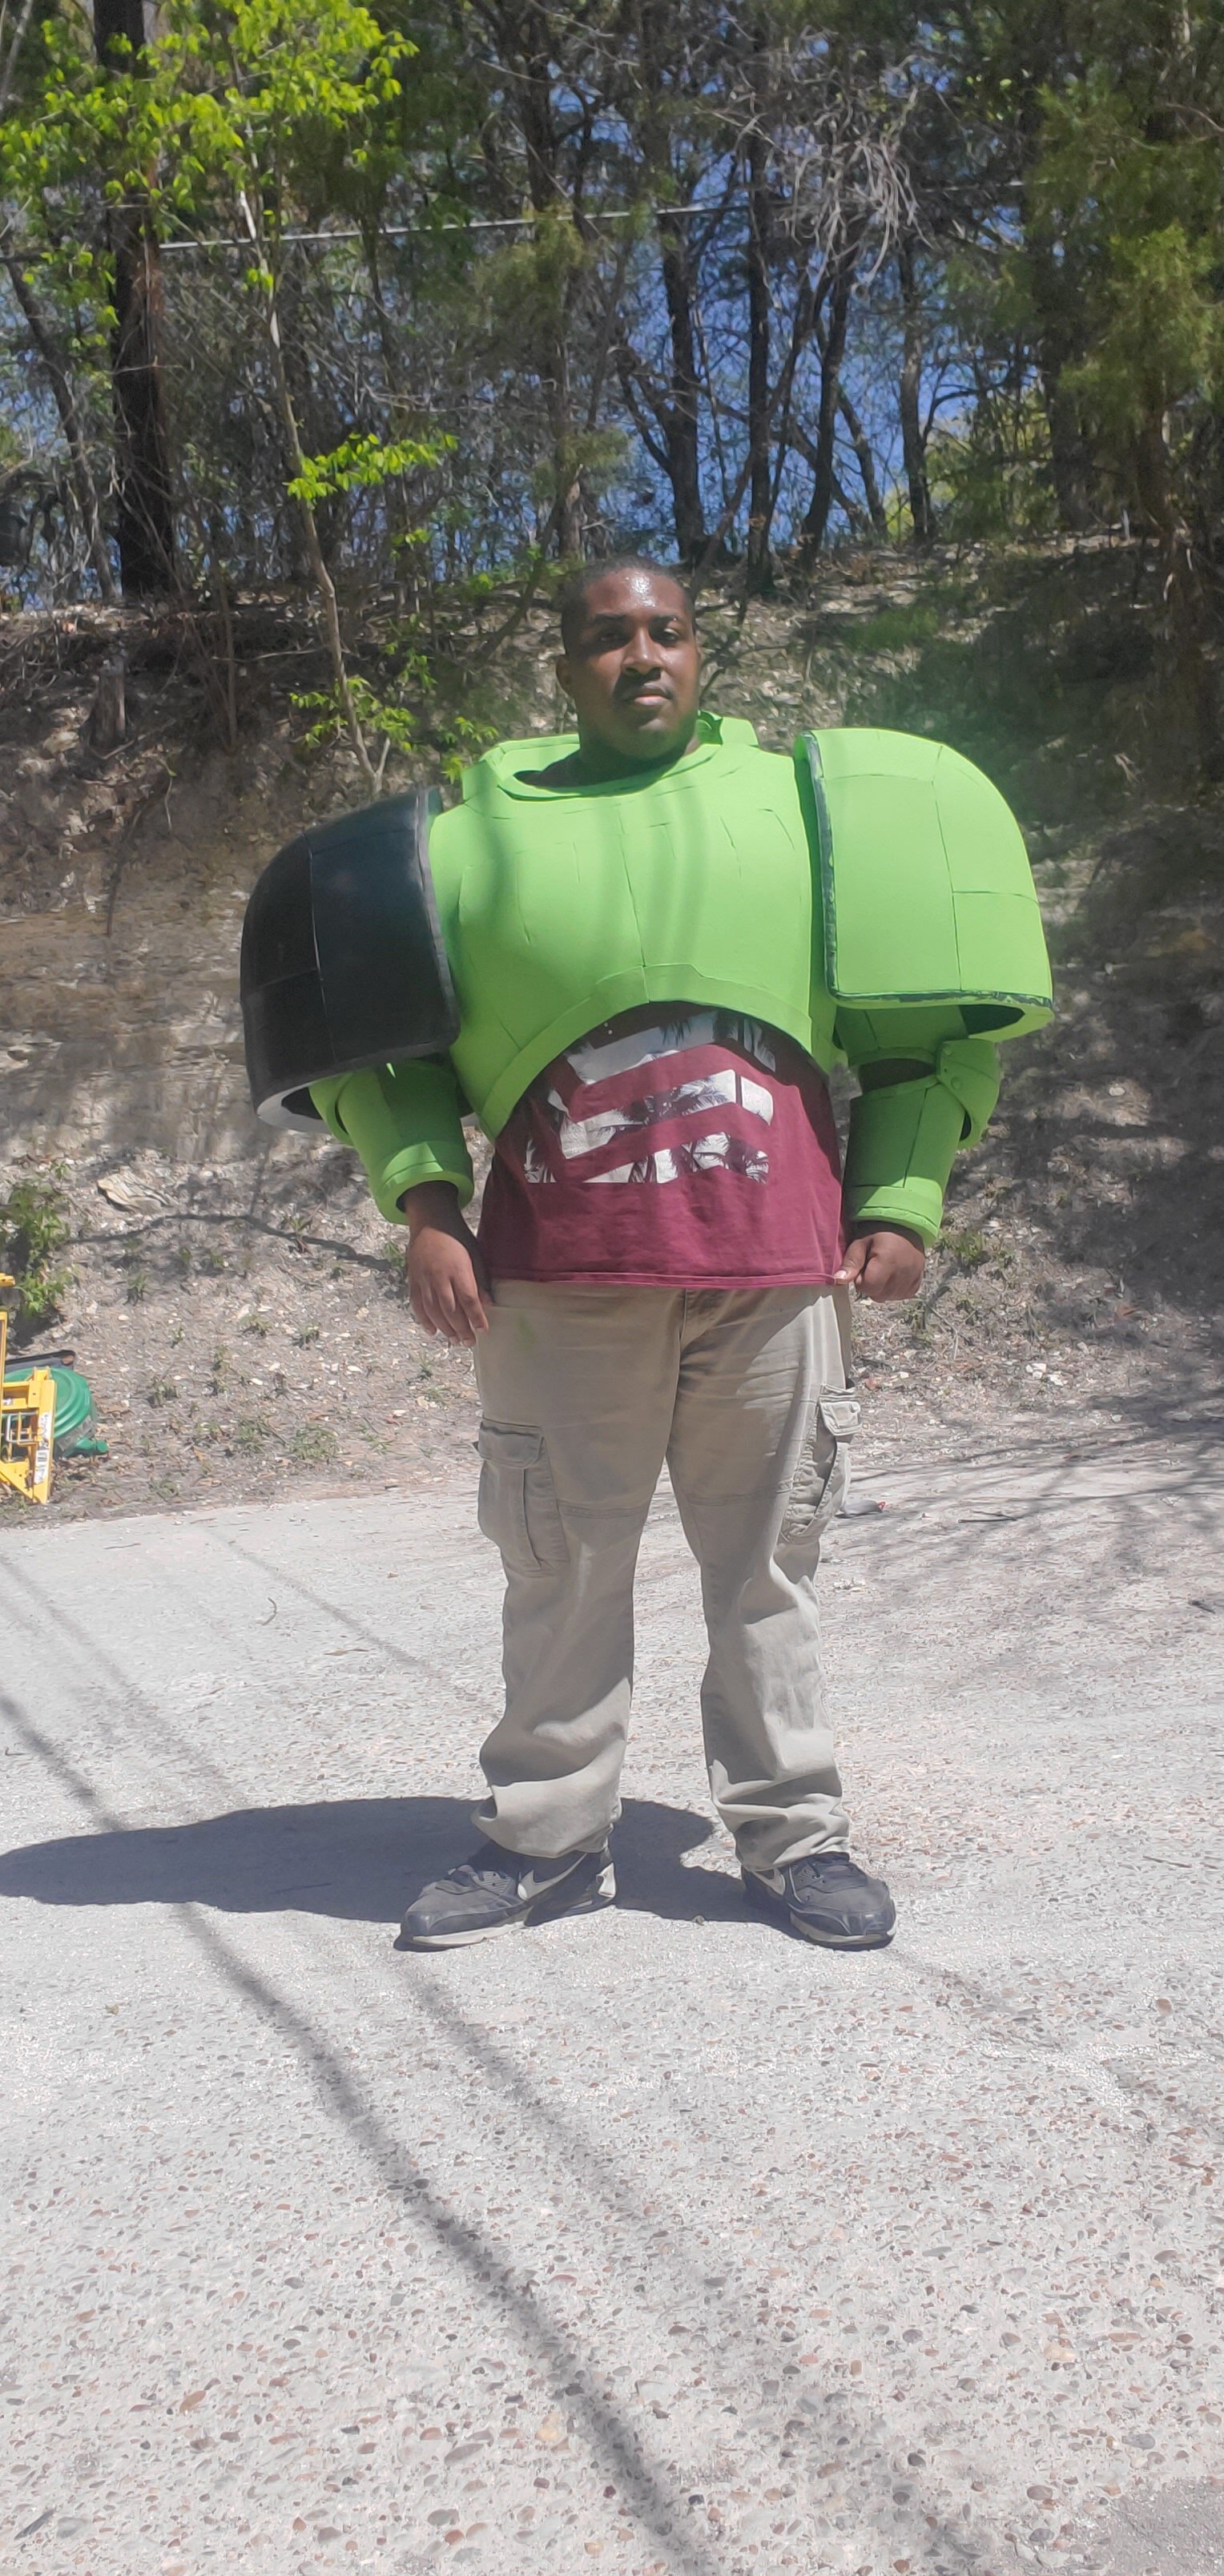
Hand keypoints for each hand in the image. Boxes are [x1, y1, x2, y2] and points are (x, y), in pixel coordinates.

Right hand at [402, 1182, 490, 1343]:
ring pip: (433, 1311)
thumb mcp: (475, 1254)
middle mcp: (439, 1277)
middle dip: (461, 1328)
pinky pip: (417, 1305)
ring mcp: (423, 1280)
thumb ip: (481, 1279)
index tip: (484, 1330)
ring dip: (444, 1329)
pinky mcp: (413, 1280)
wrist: (430, 1222)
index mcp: (458, 1269)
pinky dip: (424, 1320)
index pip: (469, 1299)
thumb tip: (488, 1304)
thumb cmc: (457, 1238)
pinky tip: (432, 1332)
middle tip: (469, 1342)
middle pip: (450, 1310)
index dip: (476, 1317)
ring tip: (454, 1340)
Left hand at [835, 1226, 925, 1302]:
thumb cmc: (881, 1235)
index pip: (868, 1287)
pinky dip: (893, 1289)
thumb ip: (851, 1262)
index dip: (861, 1280)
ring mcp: (912, 1280)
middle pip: (877, 1295)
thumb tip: (839, 1279)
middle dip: (871, 1284)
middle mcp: (904, 1273)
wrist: (907, 1229)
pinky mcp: (916, 1286)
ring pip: (887, 1297)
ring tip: (884, 1270)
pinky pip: (898, 1296)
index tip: (864, 1267)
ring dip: (881, 1288)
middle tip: (874, 1267)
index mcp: (888, 1261)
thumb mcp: (861, 1243)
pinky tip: (893, 1275)